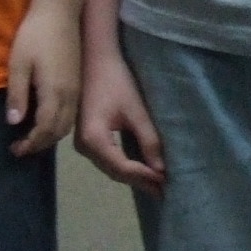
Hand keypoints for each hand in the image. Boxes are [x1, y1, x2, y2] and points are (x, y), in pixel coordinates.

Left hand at [4, 4, 81, 156]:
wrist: (59, 12)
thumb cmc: (35, 35)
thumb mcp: (18, 63)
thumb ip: (17, 95)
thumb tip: (13, 123)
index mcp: (55, 92)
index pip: (45, 129)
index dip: (31, 143)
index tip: (15, 149)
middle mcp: (70, 95)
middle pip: (58, 131)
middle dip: (40, 144)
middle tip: (19, 148)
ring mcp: (76, 89)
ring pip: (68, 124)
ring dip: (50, 136)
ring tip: (31, 138)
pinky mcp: (77, 83)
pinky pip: (71, 114)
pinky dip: (58, 125)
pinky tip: (45, 121)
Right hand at [75, 40, 165, 192]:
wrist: (94, 59)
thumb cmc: (116, 80)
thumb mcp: (136, 110)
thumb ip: (148, 140)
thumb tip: (161, 170)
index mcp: (93, 139)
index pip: (122, 167)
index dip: (145, 177)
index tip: (167, 182)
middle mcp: (83, 147)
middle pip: (115, 172)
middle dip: (141, 180)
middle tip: (165, 190)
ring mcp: (82, 144)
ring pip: (111, 168)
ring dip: (134, 176)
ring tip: (157, 184)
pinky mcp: (87, 139)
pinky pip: (108, 159)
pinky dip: (125, 166)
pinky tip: (142, 169)